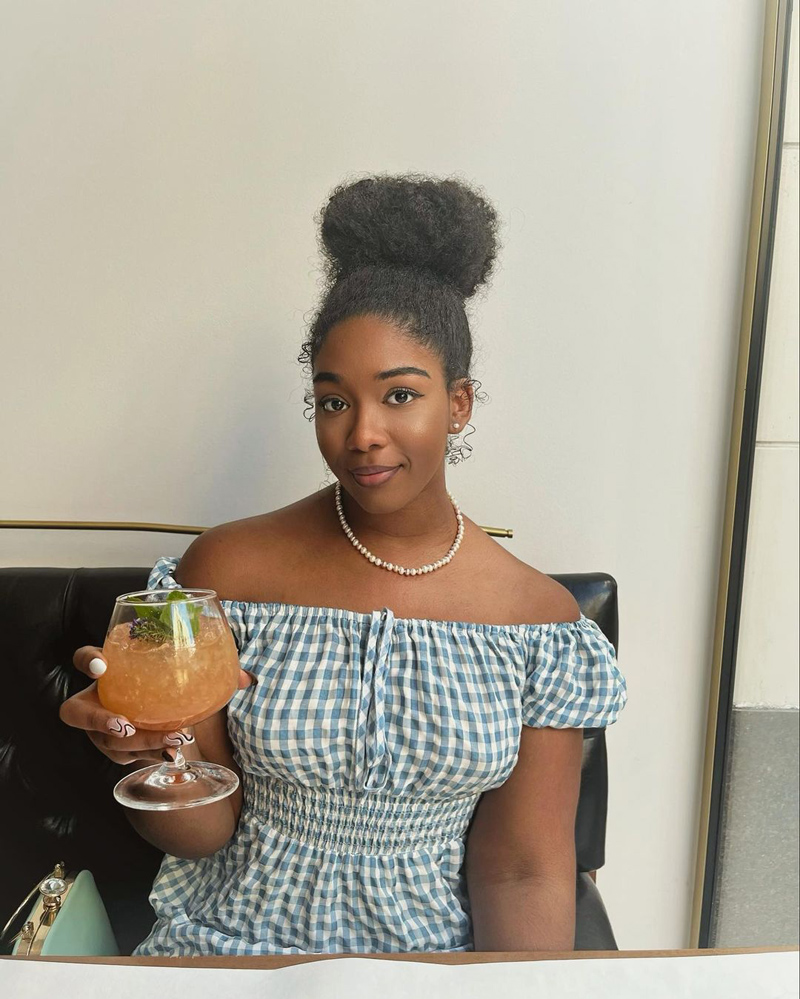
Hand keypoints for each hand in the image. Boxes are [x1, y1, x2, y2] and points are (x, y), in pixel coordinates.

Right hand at [58, 645, 255, 766]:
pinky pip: (126, 757)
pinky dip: (152, 756)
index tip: (102, 666)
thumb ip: (214, 669)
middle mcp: (96, 699)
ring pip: (105, 742)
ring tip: (170, 742)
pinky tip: (174, 756)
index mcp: (110, 669)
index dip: (87, 661)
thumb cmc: (167, 683)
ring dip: (137, 744)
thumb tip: (247, 679)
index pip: (83, 658)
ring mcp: (101, 729)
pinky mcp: (116, 750)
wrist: (161, 712)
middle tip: (125, 725)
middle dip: (99, 720)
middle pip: (79, 713)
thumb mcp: (184, 670)